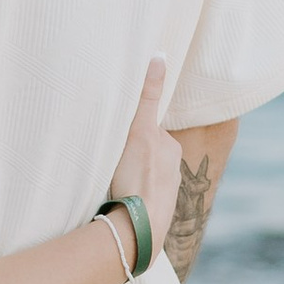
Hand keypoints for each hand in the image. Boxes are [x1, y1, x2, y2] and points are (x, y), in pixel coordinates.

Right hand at [103, 58, 184, 265]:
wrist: (140, 227)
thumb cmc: (137, 177)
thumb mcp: (138, 129)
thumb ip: (147, 95)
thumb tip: (159, 55)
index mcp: (169, 148)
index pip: (146, 130)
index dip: (129, 133)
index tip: (117, 143)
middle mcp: (173, 169)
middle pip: (146, 153)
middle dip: (131, 156)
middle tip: (111, 163)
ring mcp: (166, 193)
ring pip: (144, 176)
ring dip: (131, 177)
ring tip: (113, 184)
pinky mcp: (157, 212)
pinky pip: (142, 197)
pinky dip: (132, 196)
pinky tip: (119, 201)